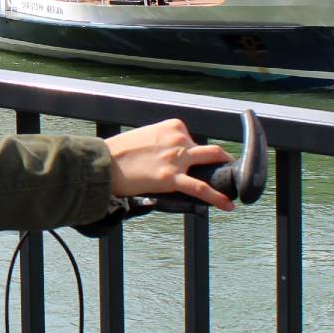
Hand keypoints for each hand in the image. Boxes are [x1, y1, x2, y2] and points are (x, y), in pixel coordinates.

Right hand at [106, 120, 234, 208]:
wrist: (103, 164)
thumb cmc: (117, 153)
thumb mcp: (143, 138)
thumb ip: (161, 145)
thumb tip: (168, 160)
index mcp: (171, 126)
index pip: (192, 139)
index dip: (194, 154)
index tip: (194, 164)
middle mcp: (178, 139)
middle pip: (209, 151)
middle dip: (220, 162)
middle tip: (224, 174)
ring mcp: (177, 158)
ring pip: (211, 162)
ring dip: (223, 173)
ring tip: (231, 186)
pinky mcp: (171, 178)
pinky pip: (201, 188)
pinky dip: (217, 197)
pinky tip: (228, 206)